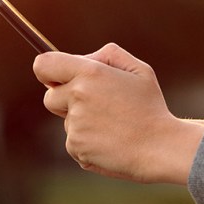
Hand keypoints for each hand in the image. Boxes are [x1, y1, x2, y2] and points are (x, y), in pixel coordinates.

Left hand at [33, 44, 203, 184]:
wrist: (159, 146)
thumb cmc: (150, 106)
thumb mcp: (138, 70)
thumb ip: (109, 56)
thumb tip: (83, 59)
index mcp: (90, 73)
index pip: (44, 65)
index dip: (47, 70)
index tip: (55, 77)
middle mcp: (78, 96)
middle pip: (50, 97)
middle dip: (65, 99)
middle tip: (95, 104)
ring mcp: (75, 124)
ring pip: (67, 121)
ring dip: (82, 121)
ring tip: (113, 125)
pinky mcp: (76, 147)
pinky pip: (74, 141)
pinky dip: (87, 141)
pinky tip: (110, 141)